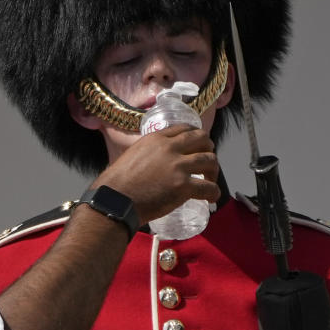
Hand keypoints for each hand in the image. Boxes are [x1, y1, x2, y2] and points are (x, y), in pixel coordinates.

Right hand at [92, 124, 218, 223]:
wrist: (115, 200)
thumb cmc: (117, 182)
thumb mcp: (133, 154)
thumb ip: (149, 153)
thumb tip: (157, 162)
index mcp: (156, 138)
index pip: (184, 129)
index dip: (196, 136)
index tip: (199, 146)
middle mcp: (169, 148)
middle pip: (202, 139)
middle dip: (209, 149)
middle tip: (207, 163)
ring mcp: (178, 166)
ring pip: (210, 160)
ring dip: (213, 172)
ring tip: (210, 182)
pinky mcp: (182, 186)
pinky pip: (209, 187)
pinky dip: (214, 193)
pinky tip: (211, 198)